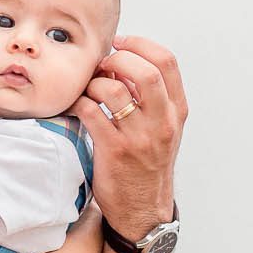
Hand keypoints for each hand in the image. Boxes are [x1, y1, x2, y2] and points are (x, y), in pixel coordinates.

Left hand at [78, 35, 186, 233]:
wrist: (142, 209)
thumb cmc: (147, 164)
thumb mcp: (162, 128)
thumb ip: (150, 97)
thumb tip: (123, 60)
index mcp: (176, 111)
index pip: (166, 62)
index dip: (139, 44)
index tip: (120, 43)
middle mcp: (162, 122)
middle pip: (145, 71)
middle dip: (118, 58)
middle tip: (102, 65)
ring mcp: (139, 137)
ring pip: (114, 89)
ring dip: (94, 82)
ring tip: (88, 88)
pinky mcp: (114, 150)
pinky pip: (91, 112)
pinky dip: (79, 102)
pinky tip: (76, 105)